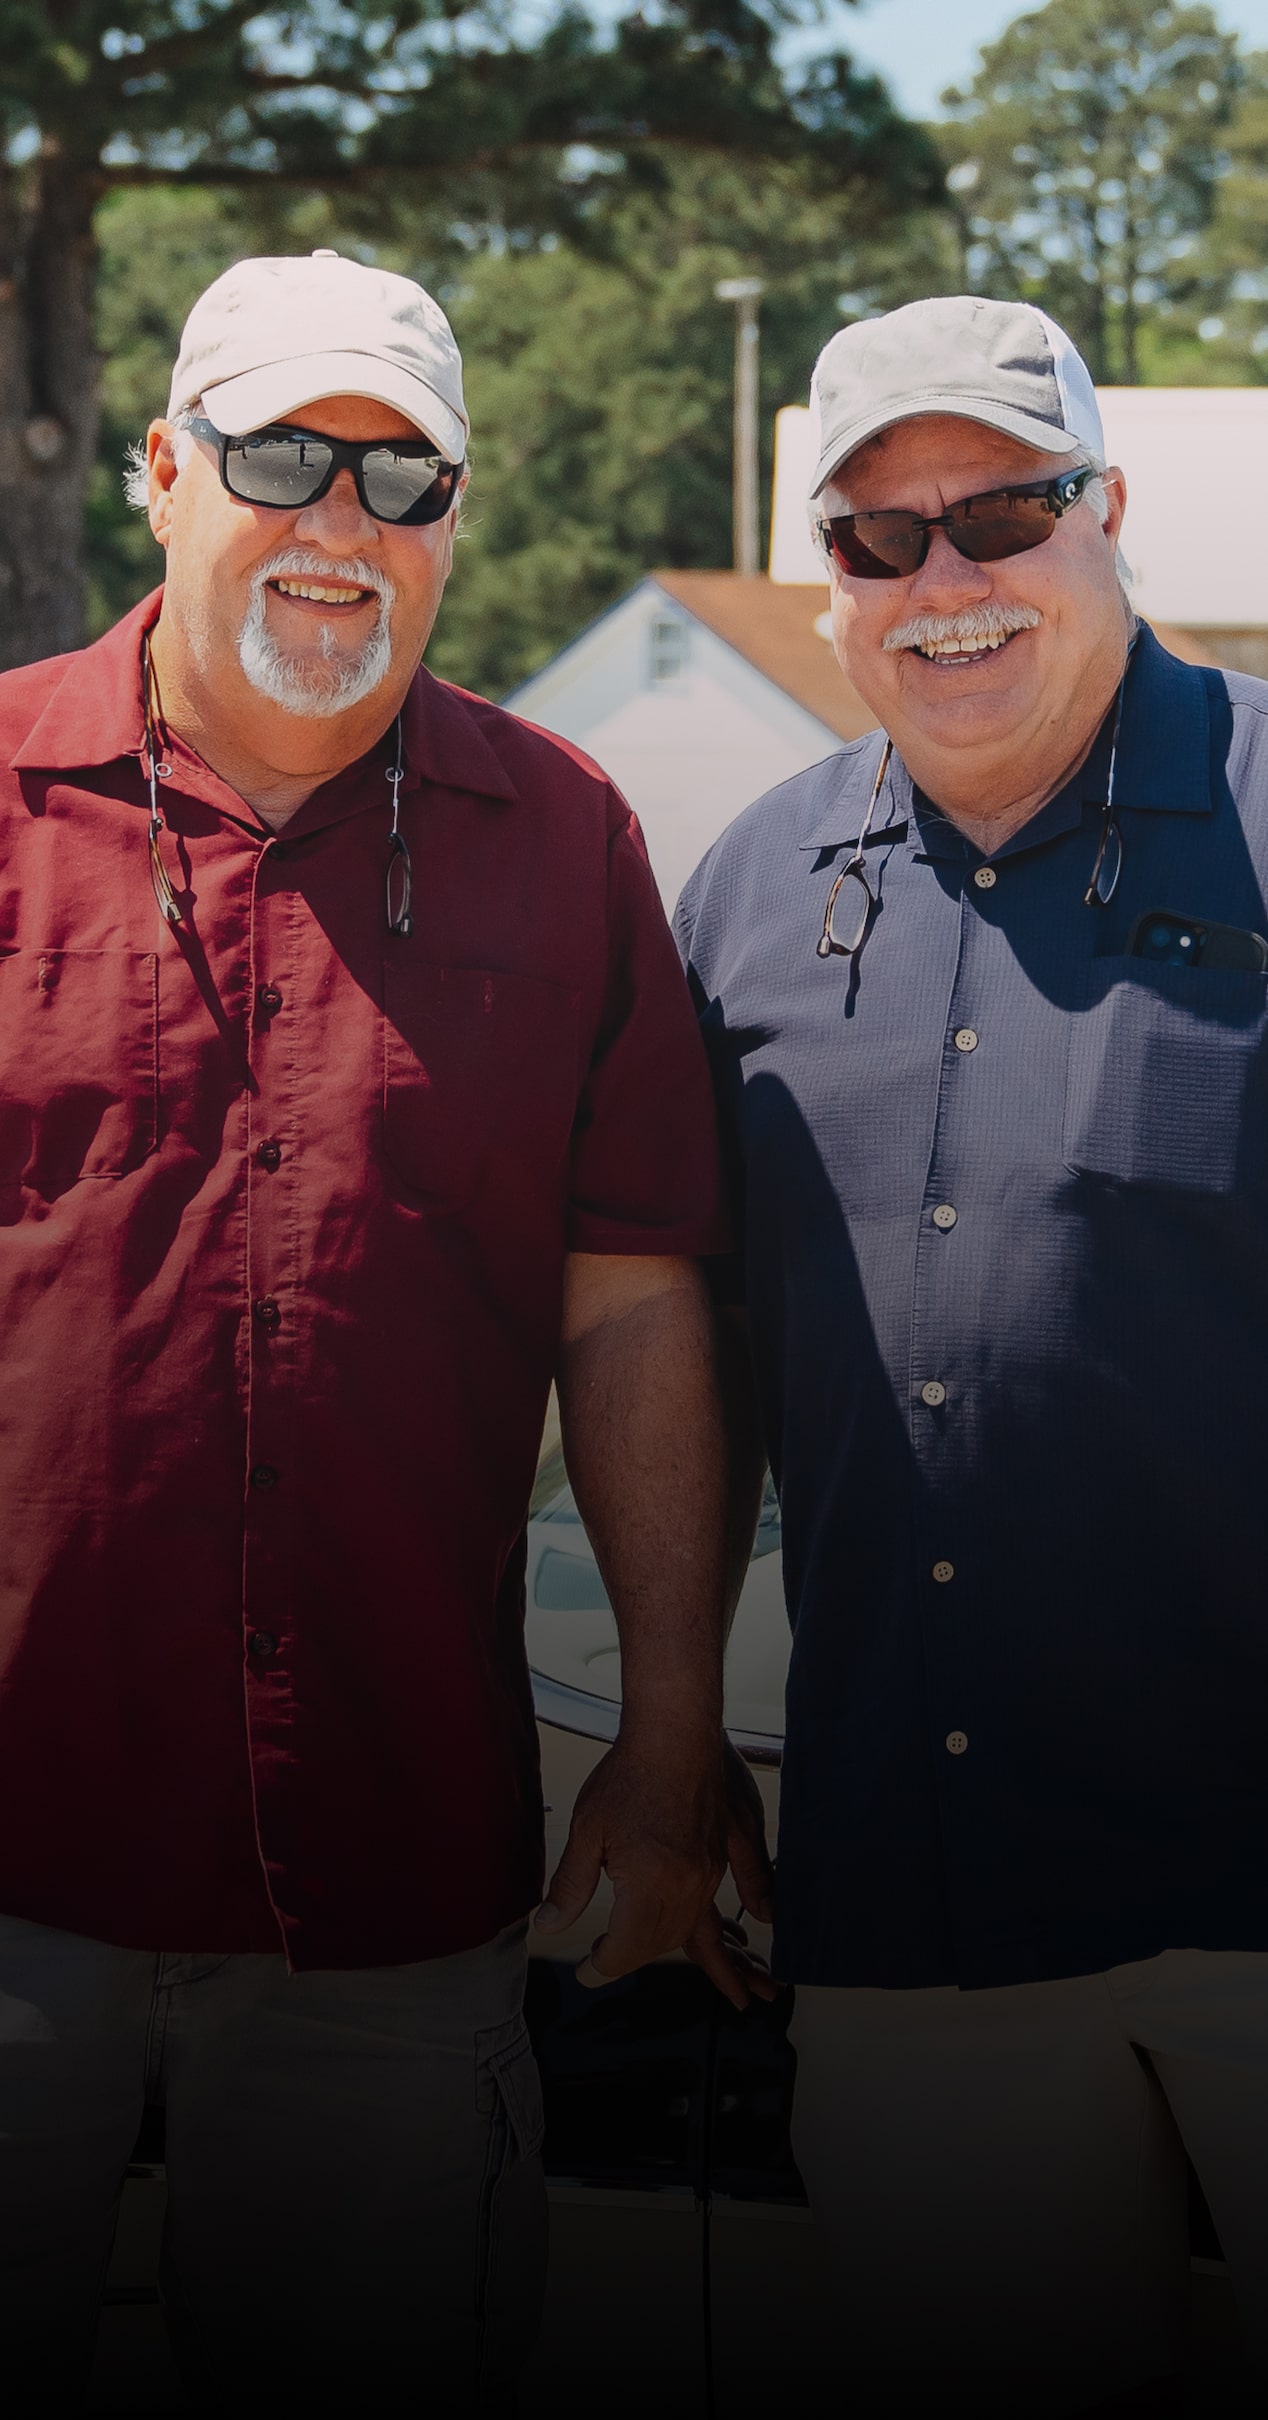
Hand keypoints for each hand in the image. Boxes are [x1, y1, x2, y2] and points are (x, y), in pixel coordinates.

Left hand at [534, 1730, 775, 2010]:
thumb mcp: (587, 1830)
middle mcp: (687, 1886)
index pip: (626, 1949)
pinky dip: (727, 1921)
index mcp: (649, 1885)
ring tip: (649, 1952)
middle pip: (661, 1944)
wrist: (676, 1731)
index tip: (587, 1970)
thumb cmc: (629, 1774)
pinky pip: (734, 1897)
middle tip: (606, 1959)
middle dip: (632, 1957)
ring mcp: (711, 1870)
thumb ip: (570, 1885)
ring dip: (670, 1945)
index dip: (603, 1966)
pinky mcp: (726, 1851)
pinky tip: (745, 1932)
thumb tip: (550, 1925)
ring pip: (692, 1927)